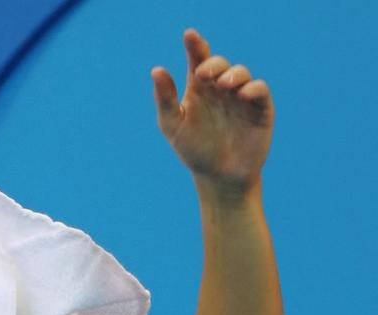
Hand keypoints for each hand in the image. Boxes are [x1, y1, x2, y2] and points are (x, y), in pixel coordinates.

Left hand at [151, 29, 273, 192]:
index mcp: (198, 88)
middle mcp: (220, 88)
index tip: (189, 35)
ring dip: (232, 74)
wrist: (218, 176)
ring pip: (240, 73)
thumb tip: (156, 69)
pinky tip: (241, 94)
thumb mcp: (173, 125)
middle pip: (219, 64)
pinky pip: (259, 90)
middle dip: (213, 64)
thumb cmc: (193, 150)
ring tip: (224, 85)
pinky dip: (252, 88)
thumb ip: (165, 99)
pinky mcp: (259, 108)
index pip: (197, 60)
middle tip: (202, 74)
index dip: (195, 45)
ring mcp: (241, 97)